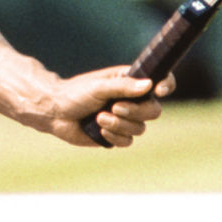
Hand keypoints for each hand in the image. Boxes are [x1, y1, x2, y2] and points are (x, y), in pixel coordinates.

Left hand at [56, 66, 174, 147]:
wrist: (55, 112)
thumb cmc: (75, 93)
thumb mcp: (99, 86)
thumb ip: (123, 87)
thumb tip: (149, 85)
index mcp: (129, 81)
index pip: (159, 81)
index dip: (166, 85)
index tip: (159, 91)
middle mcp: (131, 100)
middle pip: (154, 110)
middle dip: (135, 112)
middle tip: (115, 107)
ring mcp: (125, 119)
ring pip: (140, 128)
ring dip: (119, 125)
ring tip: (99, 118)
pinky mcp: (116, 134)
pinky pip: (128, 141)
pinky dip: (114, 136)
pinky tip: (99, 129)